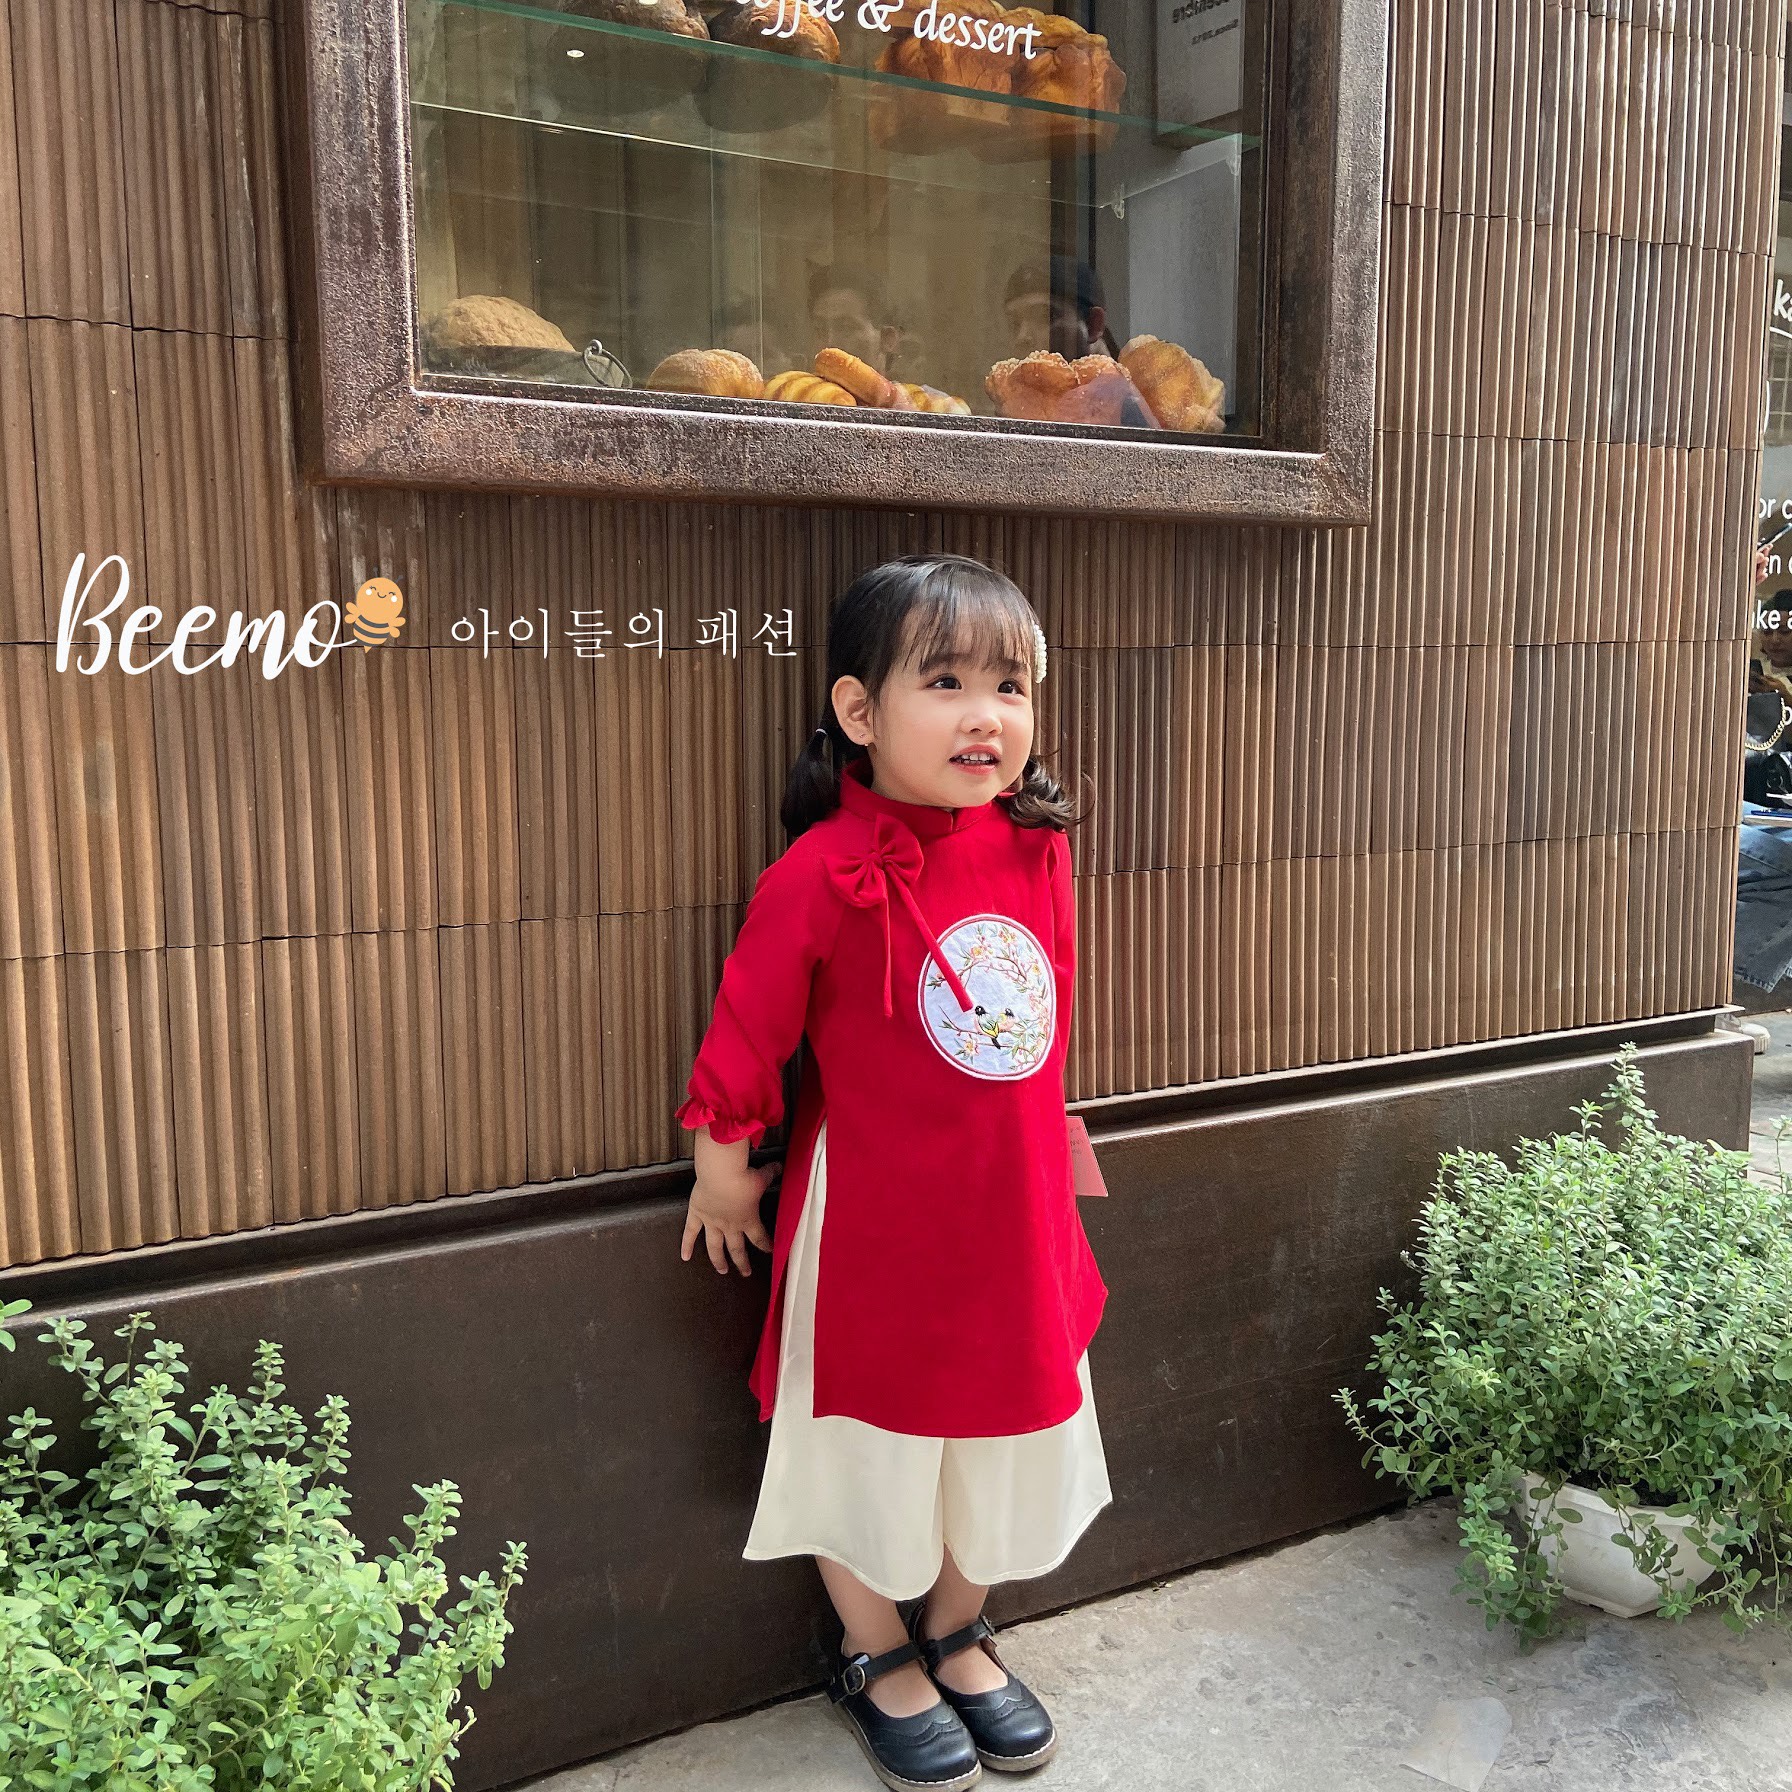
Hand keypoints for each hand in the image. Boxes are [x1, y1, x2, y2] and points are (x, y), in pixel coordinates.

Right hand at [680, 1129, 776, 1275]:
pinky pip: (690, 1232)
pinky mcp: (697, 1214)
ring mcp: (712, 1222)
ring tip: (721, 1270)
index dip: (765, 1245)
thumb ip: (771, 1173)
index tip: (770, 1251)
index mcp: (747, 1218)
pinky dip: (687, 1245)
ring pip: (715, 1246)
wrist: (721, 1173)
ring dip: (718, 1260)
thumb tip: (779, 1166)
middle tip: (745, 1273)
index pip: (759, 1237)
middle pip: (737, 1248)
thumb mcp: (762, 1175)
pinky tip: (685, 1257)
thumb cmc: (742, 1176)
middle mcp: (730, 1225)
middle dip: (742, 1262)